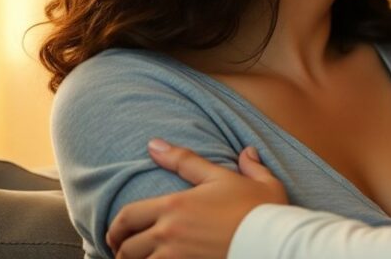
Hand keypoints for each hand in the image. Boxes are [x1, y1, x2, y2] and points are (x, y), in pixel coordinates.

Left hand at [107, 139, 287, 258]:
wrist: (275, 238)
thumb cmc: (258, 207)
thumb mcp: (227, 176)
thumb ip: (192, 161)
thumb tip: (158, 143)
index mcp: (175, 205)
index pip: (126, 217)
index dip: (114, 228)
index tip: (115, 234)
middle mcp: (169, 233)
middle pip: (126, 247)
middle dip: (119, 250)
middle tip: (122, 252)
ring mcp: (176, 257)